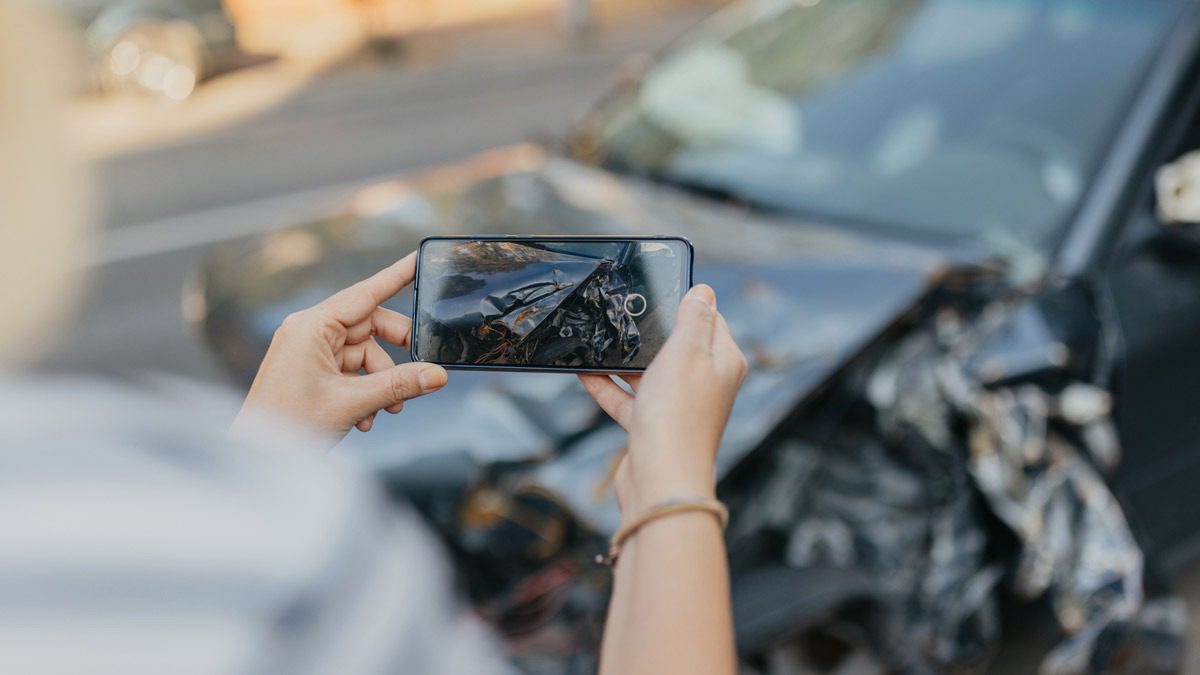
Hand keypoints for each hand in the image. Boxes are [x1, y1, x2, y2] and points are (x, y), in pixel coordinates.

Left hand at [233, 253, 447, 443]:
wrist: (256, 458)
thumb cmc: (287, 425)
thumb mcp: (352, 403)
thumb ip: (399, 385)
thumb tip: (437, 375)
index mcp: (312, 326)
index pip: (365, 293)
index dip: (396, 276)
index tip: (418, 259)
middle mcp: (309, 331)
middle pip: (369, 327)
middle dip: (395, 355)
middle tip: (419, 373)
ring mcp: (308, 351)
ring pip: (363, 354)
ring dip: (381, 382)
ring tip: (386, 410)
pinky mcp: (310, 370)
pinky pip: (350, 370)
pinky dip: (364, 390)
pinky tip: (365, 417)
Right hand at [580, 285, 746, 509]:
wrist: (661, 478)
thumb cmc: (678, 414)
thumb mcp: (686, 351)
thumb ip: (693, 318)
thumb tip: (704, 291)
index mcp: (722, 362)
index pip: (710, 321)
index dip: (687, 304)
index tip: (659, 288)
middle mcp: (705, 384)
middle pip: (677, 347)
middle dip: (650, 331)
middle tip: (623, 311)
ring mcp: (678, 407)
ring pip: (649, 373)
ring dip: (623, 359)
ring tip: (597, 339)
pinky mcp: (653, 427)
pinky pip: (628, 400)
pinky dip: (608, 387)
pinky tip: (584, 373)